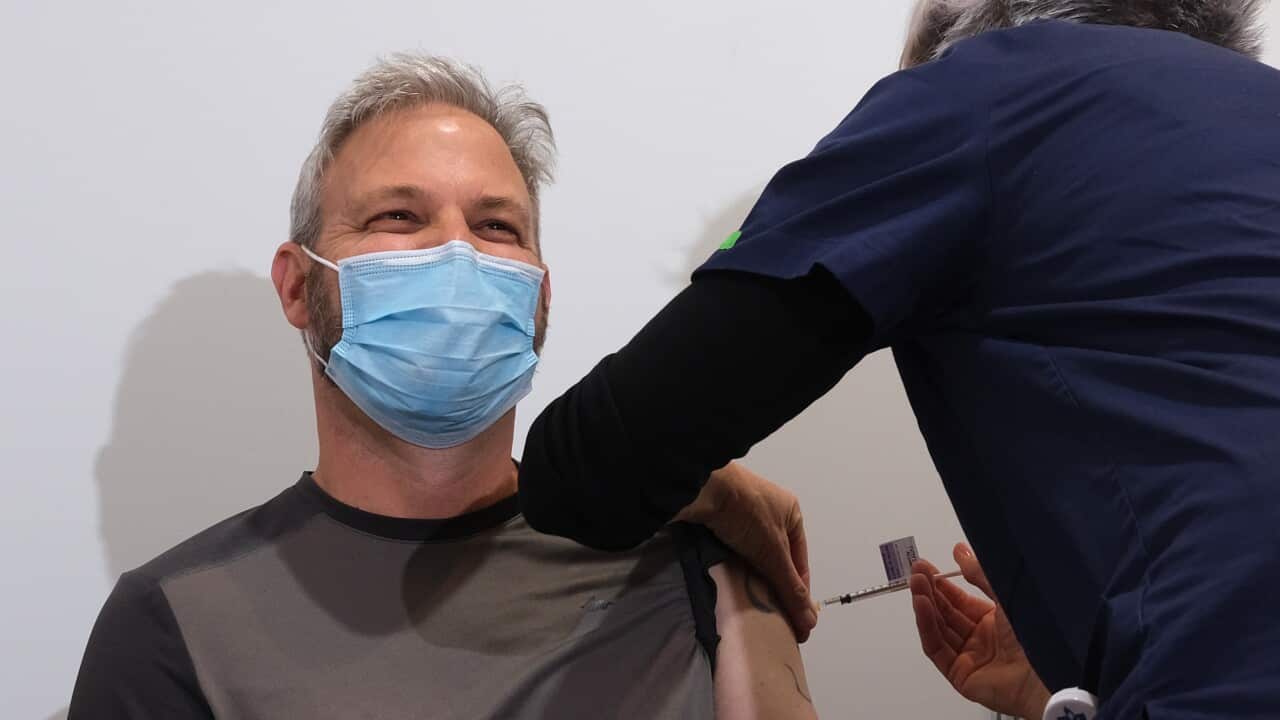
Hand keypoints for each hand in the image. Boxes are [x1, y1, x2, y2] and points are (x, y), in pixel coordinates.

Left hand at [675, 462, 816, 641]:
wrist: (702, 488)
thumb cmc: (746, 512)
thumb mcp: (773, 553)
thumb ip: (791, 588)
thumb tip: (809, 622)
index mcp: (792, 513)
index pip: (800, 561)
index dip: (798, 592)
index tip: (796, 620)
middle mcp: (770, 512)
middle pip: (777, 560)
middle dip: (775, 587)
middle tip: (773, 616)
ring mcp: (744, 516)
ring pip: (754, 557)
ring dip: (753, 579)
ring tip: (752, 606)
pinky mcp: (721, 521)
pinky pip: (734, 552)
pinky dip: (735, 568)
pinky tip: (732, 585)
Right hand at [909, 544, 1049, 719]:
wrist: (1044, 670)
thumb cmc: (1035, 634)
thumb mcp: (1004, 594)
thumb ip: (980, 574)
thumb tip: (960, 551)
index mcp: (994, 621)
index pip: (959, 600)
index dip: (942, 583)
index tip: (927, 567)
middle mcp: (981, 639)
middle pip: (946, 613)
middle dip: (929, 591)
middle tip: (916, 572)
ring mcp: (970, 657)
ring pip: (938, 629)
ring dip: (925, 605)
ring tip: (916, 584)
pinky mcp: (960, 674)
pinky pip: (937, 648)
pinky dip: (927, 626)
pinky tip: (922, 606)